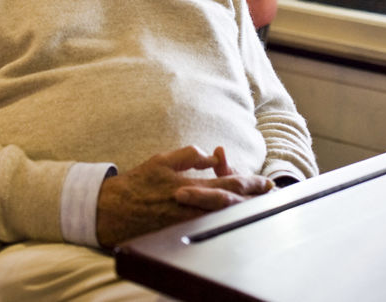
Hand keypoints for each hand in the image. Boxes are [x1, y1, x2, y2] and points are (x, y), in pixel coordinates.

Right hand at [96, 145, 273, 247]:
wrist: (116, 209)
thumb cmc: (138, 182)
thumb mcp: (163, 160)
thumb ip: (189, 156)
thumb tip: (211, 154)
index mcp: (191, 188)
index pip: (228, 186)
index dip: (250, 184)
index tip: (266, 182)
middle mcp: (193, 208)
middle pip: (232, 205)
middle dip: (253, 198)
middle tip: (269, 193)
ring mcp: (190, 222)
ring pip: (224, 216)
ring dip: (242, 208)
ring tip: (259, 202)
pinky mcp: (183, 231)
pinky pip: (210, 224)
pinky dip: (225, 217)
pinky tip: (233, 214)